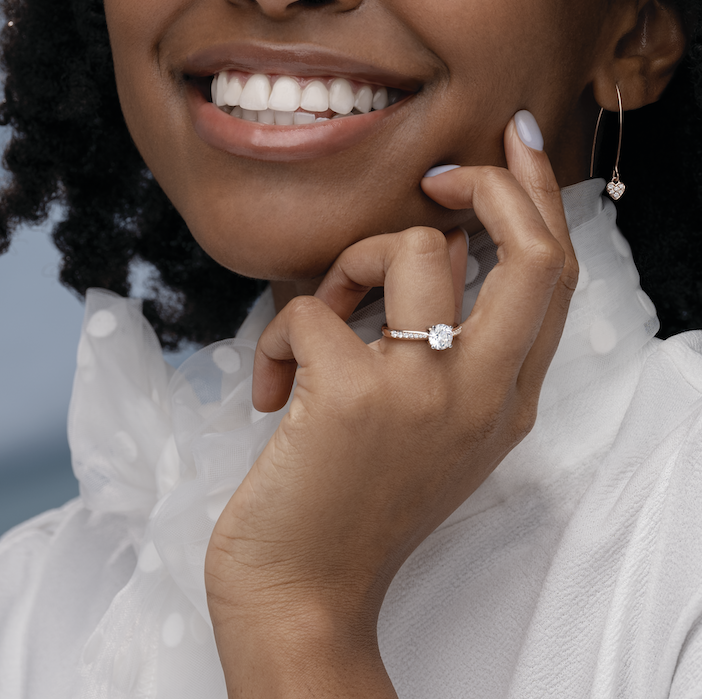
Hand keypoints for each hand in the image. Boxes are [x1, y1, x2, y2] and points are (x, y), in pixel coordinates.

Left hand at [205, 115, 578, 697]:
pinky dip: (279, 333)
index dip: (538, 201)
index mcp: (506, 403)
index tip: (509, 153)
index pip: (554, 280)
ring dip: (350, 265)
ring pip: (413, 251)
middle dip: (491, 189)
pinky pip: (311, 308)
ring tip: (318, 323)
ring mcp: (422, 394)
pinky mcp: (351, 397)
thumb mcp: (433, 432)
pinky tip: (271, 387)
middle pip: (532, 253)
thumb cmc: (357, 507)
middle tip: (439, 179)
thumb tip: (443, 249)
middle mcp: (482, 395)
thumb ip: (454, 351)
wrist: (305, 593)